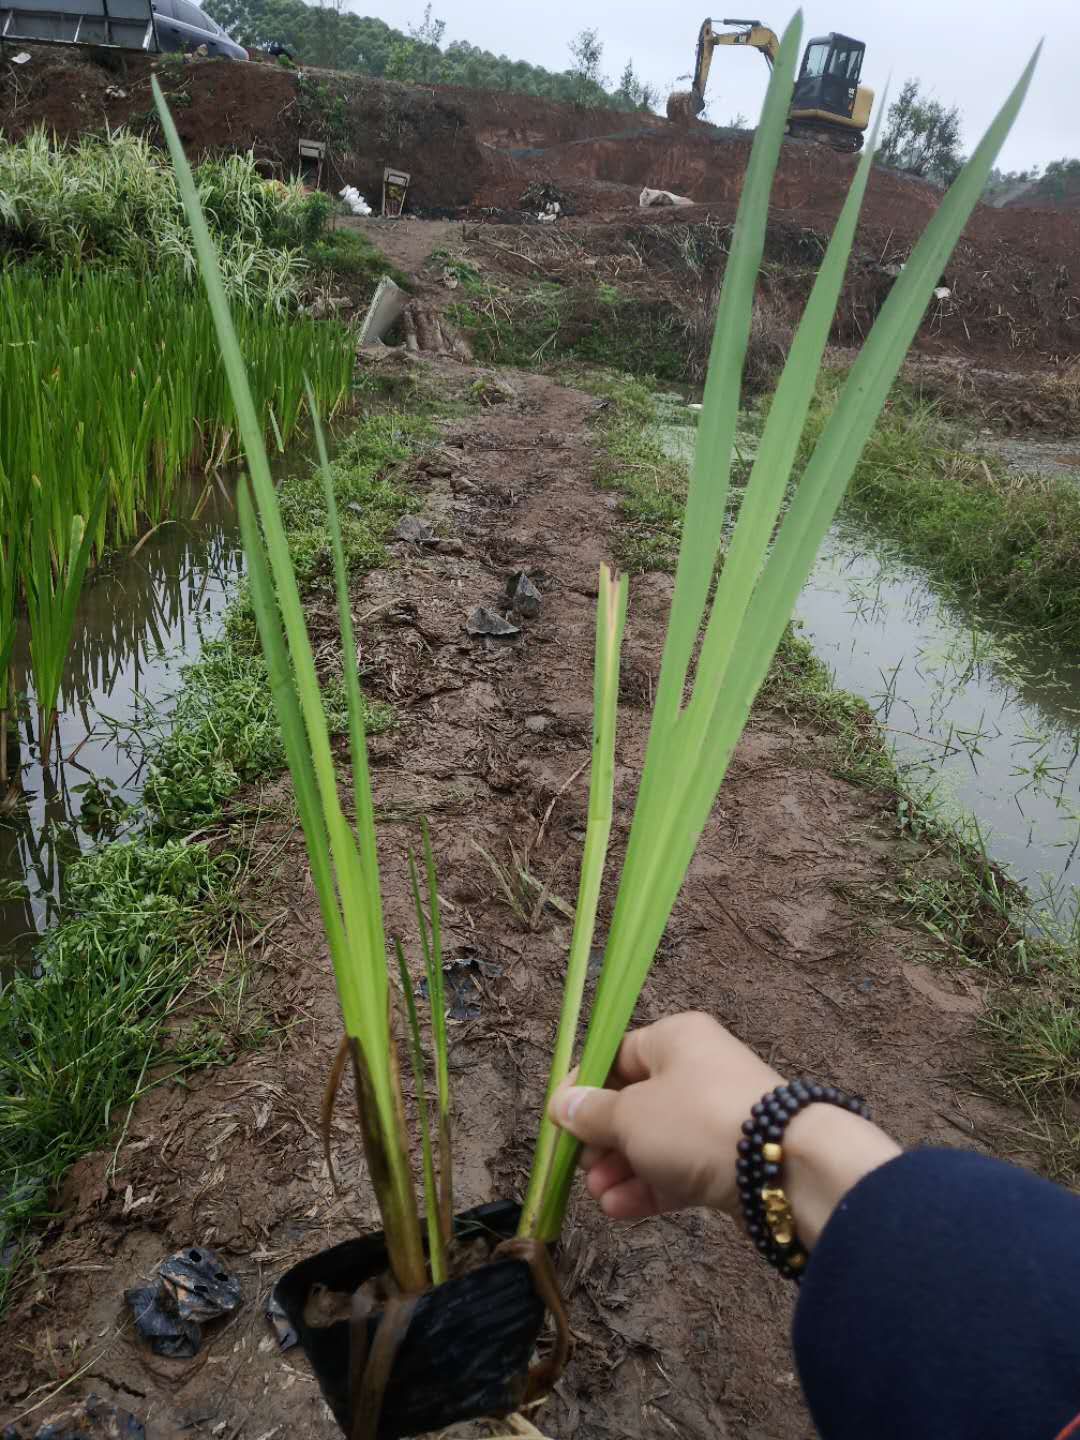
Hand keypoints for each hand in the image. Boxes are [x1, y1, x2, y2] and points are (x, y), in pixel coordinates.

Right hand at [549, 1011, 781, 1219]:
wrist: (782, 1166)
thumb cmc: (696, 1121)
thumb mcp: (631, 1115)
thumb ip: (592, 1113)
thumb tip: (563, 1104)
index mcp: (675, 1039)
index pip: (618, 1056)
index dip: (585, 1086)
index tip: (561, 1119)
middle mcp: (697, 1070)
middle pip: (635, 1102)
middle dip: (603, 1139)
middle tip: (582, 1167)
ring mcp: (715, 1117)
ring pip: (656, 1140)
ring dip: (622, 1168)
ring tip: (599, 1196)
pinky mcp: (729, 1159)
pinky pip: (679, 1168)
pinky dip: (649, 1186)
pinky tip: (620, 1209)